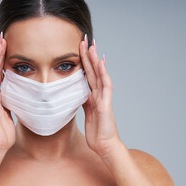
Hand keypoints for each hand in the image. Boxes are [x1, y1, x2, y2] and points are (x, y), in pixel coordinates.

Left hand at [79, 34, 121, 158]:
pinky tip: (100, 63)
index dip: (83, 62)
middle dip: (88, 55)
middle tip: (85, 39)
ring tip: (92, 45)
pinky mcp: (105, 104)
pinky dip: (103, 74)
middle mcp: (99, 95)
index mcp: (93, 97)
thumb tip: (79, 93)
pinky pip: (105, 86)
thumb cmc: (98, 132)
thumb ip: (85, 102)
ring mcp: (103, 98)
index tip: (79, 49)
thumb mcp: (87, 114)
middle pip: (93, 71)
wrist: (105, 146)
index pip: (87, 76)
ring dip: (95, 60)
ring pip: (99, 75)